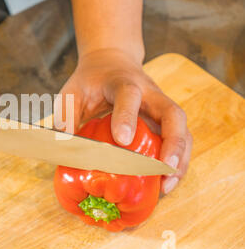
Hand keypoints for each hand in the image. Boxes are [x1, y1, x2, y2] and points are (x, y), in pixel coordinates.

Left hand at [54, 49, 192, 193]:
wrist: (110, 62)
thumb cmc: (90, 81)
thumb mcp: (72, 92)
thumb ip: (67, 116)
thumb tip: (66, 149)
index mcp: (122, 82)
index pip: (129, 94)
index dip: (127, 116)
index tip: (122, 140)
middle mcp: (150, 93)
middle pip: (173, 113)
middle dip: (172, 143)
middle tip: (163, 169)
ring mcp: (161, 107)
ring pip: (182, 130)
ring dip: (179, 159)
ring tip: (167, 186)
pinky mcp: (164, 121)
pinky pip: (179, 140)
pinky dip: (176, 162)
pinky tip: (166, 182)